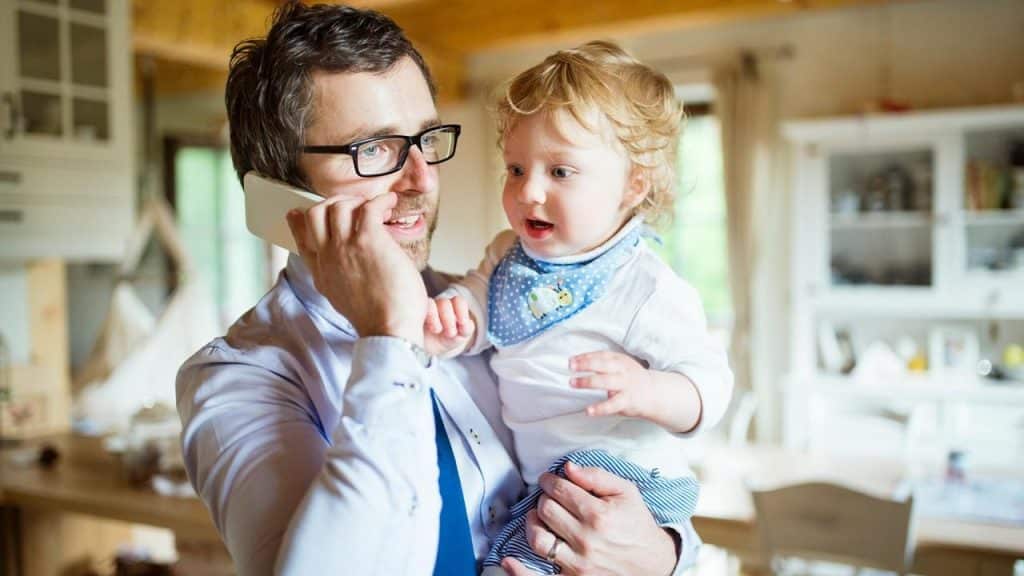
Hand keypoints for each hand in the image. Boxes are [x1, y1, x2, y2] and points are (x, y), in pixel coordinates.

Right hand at [286, 192, 426, 344]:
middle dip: (332, 203)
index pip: (301, 238)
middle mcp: (328, 257)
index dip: (301, 220)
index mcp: (322, 273)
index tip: (304, 211)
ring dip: (358, 200)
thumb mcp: (344, 299)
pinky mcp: (367, 240)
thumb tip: (346, 267)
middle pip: (314, 214)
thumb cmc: (379, 318)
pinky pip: (368, 207)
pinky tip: (390, 204)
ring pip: (338, 205)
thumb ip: (339, 279)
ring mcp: (345, 247)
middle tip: (353, 206)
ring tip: (377, 207)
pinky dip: (380, 201)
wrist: (388, 329)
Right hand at [423, 295, 475, 356]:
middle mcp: (439, 306)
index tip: (462, 323)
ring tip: (437, 331)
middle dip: (449, 318)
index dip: (461, 310)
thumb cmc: (445, 340)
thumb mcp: (458, 337)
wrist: (429, 351)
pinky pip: (420, 309)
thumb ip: (466, 330)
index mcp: (453, 308)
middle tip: (450, 333)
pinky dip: (427, 317)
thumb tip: (467, 323)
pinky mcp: (415, 313)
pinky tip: (429, 328)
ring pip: (431, 304)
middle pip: (445, 303)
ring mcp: (425, 309)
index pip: (458, 301)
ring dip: (436, 317)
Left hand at [500, 461, 677, 575]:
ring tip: (539, 516)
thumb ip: (596, 476)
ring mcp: (578, 562)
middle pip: (546, 510)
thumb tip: (569, 468)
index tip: (549, 479)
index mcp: (598, 514)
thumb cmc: (637, 524)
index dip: (550, 480)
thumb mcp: (626, 492)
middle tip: (549, 495)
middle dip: (544, 497)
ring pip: (538, 538)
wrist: (652, 562)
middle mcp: (585, 539)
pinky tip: (508, 561)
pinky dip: (520, 571)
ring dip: (533, 522)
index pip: (559, 490)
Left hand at [570, 352, 700, 432]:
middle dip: (586, 364)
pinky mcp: (627, 401)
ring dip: (588, 381)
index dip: (585, 356)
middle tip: (570, 366)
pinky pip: (612, 405)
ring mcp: (625, 385)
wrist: (654, 393)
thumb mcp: (620, 366)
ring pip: (605, 381)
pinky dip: (599, 408)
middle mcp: (622, 370)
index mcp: (620, 360)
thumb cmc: (631, 378)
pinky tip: (588, 410)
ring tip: (573, 383)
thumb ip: (603, 363)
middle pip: (602, 364)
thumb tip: (577, 363)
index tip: (571, 360)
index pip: (601, 355)